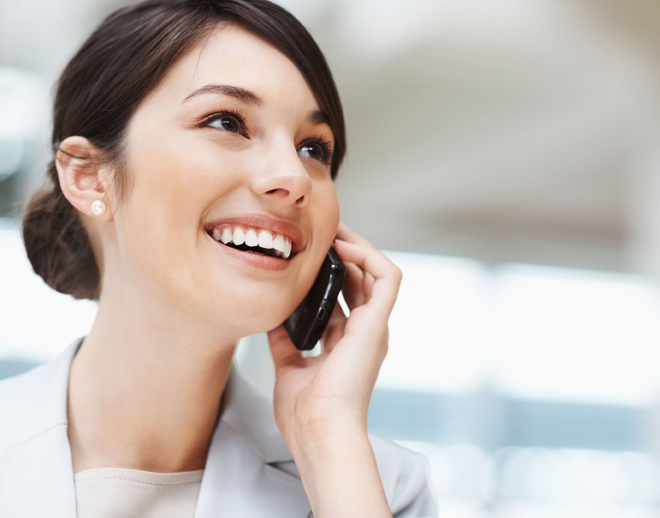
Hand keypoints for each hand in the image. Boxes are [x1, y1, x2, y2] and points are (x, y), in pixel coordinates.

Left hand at [267, 222, 401, 450]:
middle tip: (321, 233)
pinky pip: (386, 277)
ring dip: (358, 247)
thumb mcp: (289, 367)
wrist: (318, 430)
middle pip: (362, 280)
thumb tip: (273, 320)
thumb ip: (285, 342)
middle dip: (344, 253)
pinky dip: (369, 256)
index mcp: (348, 345)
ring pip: (378, 272)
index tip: (310, 255)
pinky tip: (343, 246)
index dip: (331, 273)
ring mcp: (374, 328)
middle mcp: (365, 333)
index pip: (346, 298)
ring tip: (333, 231)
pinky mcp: (377, 323)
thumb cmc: (306, 413)